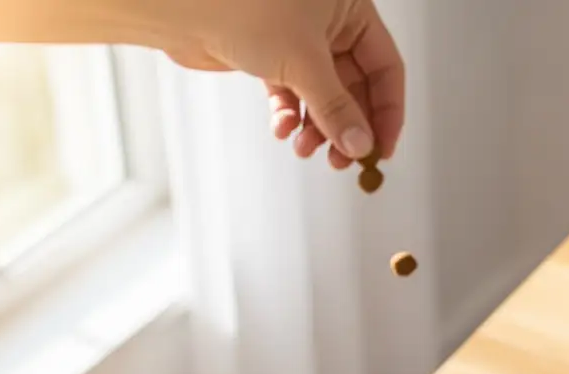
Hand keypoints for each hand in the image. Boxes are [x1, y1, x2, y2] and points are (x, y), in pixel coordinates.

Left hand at [170, 0, 403, 167]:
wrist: (180, 1)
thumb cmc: (244, 6)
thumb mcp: (304, 62)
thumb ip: (337, 109)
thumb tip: (361, 148)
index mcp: (350, 7)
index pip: (386, 67)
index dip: (388, 113)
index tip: (379, 151)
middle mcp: (329, 20)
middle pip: (355, 86)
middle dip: (345, 126)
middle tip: (340, 161)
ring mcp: (299, 36)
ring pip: (323, 94)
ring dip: (316, 127)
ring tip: (303, 148)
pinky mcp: (271, 51)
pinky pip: (293, 92)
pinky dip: (289, 114)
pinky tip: (280, 129)